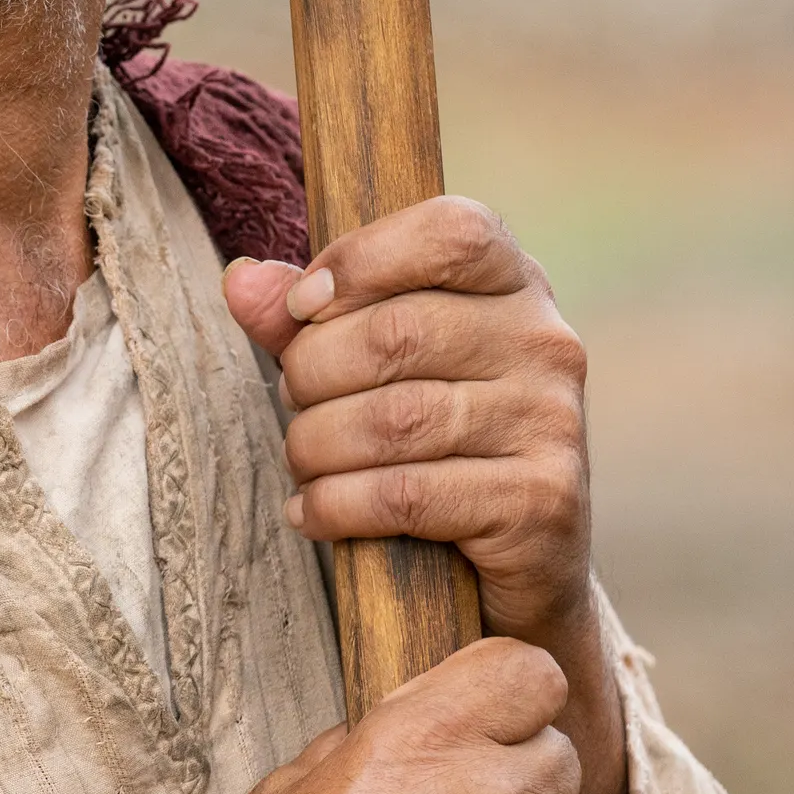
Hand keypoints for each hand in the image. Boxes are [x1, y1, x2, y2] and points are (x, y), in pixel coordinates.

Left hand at [226, 197, 593, 648]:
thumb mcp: (372, 366)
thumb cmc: (435, 442)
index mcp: (514, 284)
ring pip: (393, 419)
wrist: (523, 561)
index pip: (449, 232)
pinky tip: (312, 512)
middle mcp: (545, 342)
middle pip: (396, 332)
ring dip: (316, 446)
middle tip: (294, 403)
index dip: (360, 261)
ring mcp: (551, 421)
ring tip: (303, 462)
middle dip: (312, 373)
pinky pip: (405, 495)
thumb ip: (309, 320)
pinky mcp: (541, 499)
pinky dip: (335, 506)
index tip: (302, 307)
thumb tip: (242, 281)